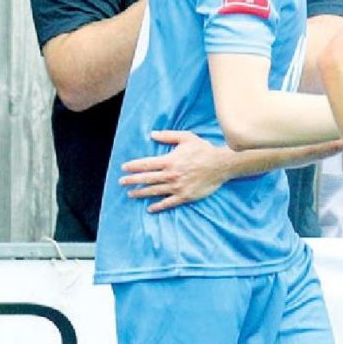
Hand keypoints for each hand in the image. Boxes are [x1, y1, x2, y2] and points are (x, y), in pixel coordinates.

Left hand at [119, 130, 236, 212]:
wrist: (221, 165)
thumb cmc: (203, 149)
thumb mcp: (186, 137)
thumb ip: (168, 136)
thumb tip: (152, 134)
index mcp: (169, 160)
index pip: (146, 164)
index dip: (133, 166)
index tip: (124, 168)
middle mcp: (170, 175)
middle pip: (146, 179)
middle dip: (132, 180)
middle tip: (121, 182)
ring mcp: (177, 187)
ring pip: (154, 191)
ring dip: (141, 193)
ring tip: (130, 194)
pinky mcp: (185, 196)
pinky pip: (168, 203)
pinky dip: (158, 206)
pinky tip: (149, 209)